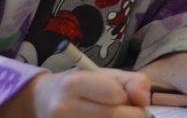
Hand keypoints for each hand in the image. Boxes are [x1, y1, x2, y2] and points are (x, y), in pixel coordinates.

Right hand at [0, 69, 151, 117]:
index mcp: (73, 84)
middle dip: (130, 114)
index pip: (116, 95)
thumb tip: (144, 100)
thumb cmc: (79, 84)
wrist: (43, 101)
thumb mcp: (102, 74)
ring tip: (109, 114)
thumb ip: (131, 81)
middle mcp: (64, 108)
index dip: (127, 96)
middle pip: (117, 117)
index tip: (122, 95)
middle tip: (125, 109)